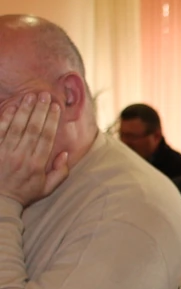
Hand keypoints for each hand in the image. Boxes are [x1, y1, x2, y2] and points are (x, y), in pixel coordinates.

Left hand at [0, 92, 69, 206]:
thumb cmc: (24, 193)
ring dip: (24, 110)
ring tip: (30, 96)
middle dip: (39, 110)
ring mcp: (6, 152)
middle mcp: (21, 156)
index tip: (56, 107)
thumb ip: (60, 172)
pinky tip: (13, 107)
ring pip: (16, 126)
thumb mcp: (47, 188)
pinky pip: (0, 130)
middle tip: (44, 95)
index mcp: (36, 164)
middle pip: (33, 128)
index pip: (46, 137)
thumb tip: (65, 154)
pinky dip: (7, 117)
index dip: (51, 120)